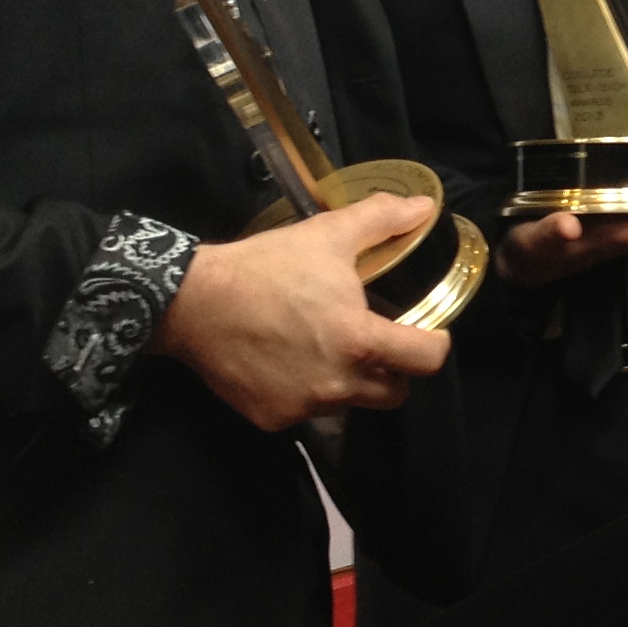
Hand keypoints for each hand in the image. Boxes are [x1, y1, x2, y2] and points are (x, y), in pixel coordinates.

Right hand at [156, 192, 451, 429]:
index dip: (435, 344)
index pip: (427, 360)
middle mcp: (337, 384)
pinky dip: (305, 392)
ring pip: (351, 404)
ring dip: (350, 382)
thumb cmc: (266, 267)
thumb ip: (382, 220)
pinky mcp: (272, 419)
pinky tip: (287, 362)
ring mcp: (303, 407)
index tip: (425, 330)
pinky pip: (306, 412)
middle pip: (394, 393)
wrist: (193, 303)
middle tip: (374, 341)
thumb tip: (425, 207)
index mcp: (359, 340)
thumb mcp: (327, 235)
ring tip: (326, 348)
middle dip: (394, 369)